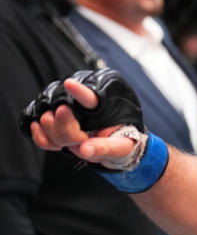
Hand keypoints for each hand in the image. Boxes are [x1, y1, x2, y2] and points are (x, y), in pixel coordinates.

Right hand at [22, 69, 144, 168]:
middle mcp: (76, 101)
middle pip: (61, 114)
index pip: (88, 96)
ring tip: (76, 140)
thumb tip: (85, 150)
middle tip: (83, 139)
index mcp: (99, 104)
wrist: (111, 138)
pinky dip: (43, 139)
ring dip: (59, 138)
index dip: (79, 91)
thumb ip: (105, 148)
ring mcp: (60, 107)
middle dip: (70, 135)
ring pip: (47, 121)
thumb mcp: (121, 146)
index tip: (70, 84)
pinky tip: (57, 144)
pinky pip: (37, 127)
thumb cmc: (117, 138)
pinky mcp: (50, 117)